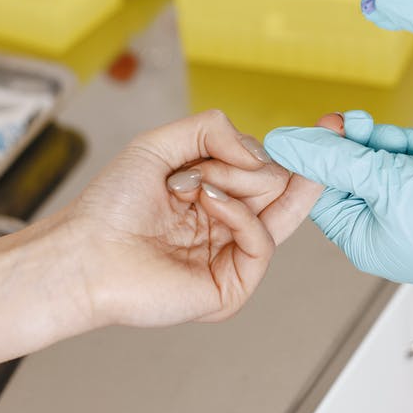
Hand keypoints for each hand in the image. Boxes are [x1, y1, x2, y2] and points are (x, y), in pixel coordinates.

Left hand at [62, 110, 340, 327]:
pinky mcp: (233, 287)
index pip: (270, 169)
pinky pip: (263, 241)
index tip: (329, 126)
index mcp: (217, 197)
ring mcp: (233, 257)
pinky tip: (209, 202)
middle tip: (214, 164)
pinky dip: (240, 215)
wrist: (84, 253)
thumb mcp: (160, 143)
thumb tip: (261, 151)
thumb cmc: (111, 207)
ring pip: (278, 210)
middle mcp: (229, 226)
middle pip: (281, 187)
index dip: (295, 152)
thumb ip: (212, 128)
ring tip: (199, 183)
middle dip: (255, 166)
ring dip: (240, 184)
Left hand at [264, 111, 412, 325]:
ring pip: (383, 164)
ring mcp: (409, 217)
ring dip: (395, 146)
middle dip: (365, 144)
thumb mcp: (389, 181)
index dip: (326, 149)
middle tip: (378, 133)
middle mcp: (380, 231)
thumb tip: (283, 143)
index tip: (338, 122)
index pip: (318, 185)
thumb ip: (334, 159)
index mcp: (359, 237)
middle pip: (350, 171)